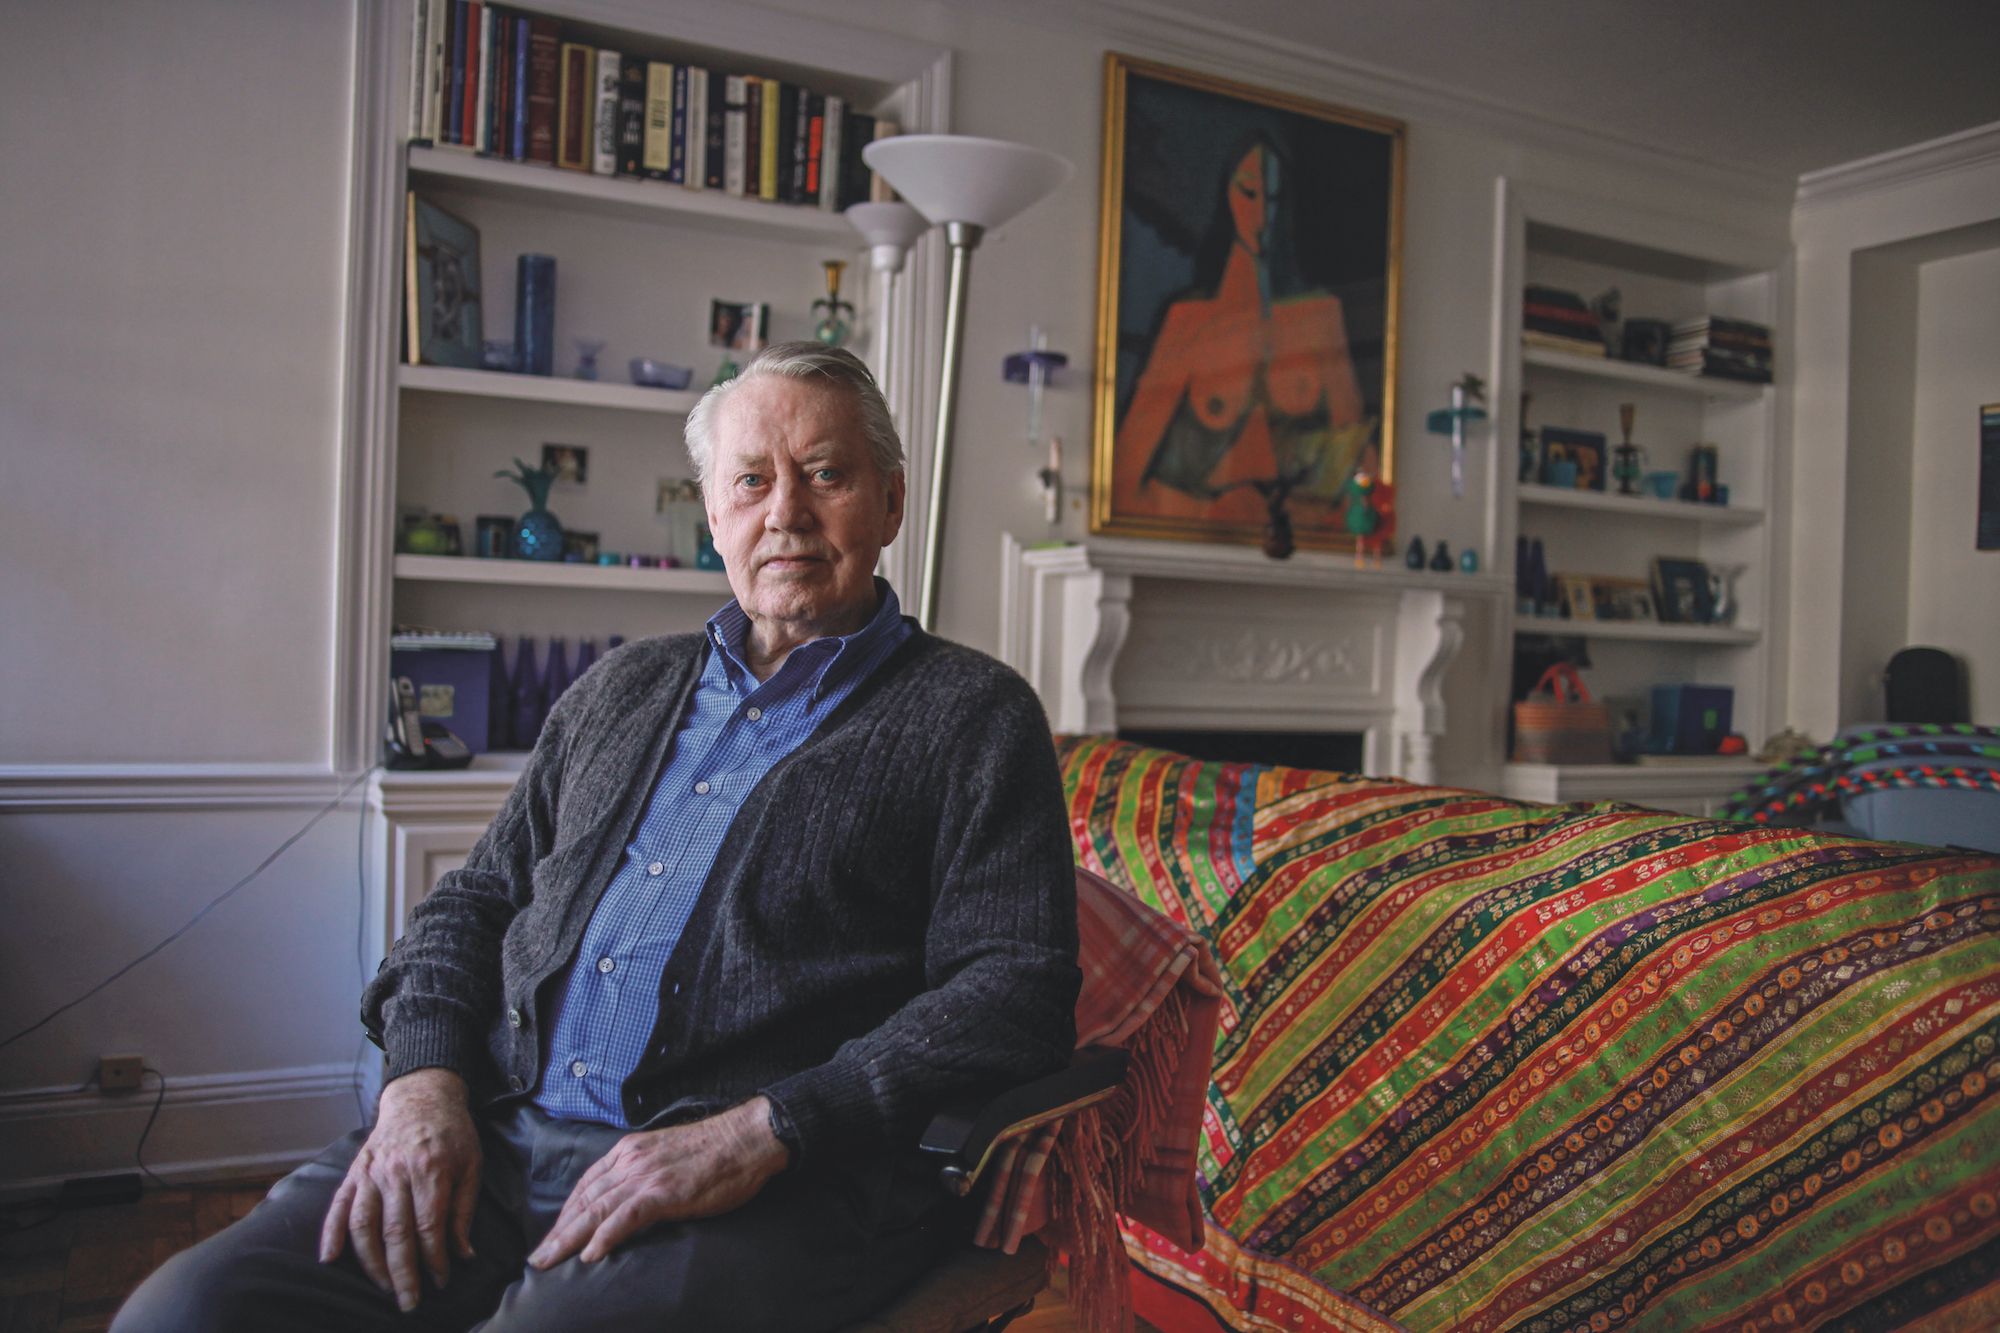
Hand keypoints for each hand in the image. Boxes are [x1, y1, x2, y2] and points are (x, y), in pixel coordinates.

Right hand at [319, 1067, 481, 1311]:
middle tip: (409, 1302)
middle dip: (402, 1273)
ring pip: (364, 1225)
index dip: (434, 1260)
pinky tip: (329, 1258)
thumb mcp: (472, 1165)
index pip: (428, 1227)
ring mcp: (371, 1173)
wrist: (422, 1096)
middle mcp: (396, 1173)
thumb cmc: (453, 1133)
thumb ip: (466, 1211)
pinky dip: (330, 1233)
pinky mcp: (355, 1172)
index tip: (440, 1281)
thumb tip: (464, 1255)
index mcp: (431, 1170)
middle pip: (395, 1232)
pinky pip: (338, 1206)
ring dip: (371, 1263)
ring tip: (384, 1287)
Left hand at [528, 1097, 788, 1268]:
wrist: (746, 1138)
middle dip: (558, 1231)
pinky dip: (605, 1236)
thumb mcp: (668, 1154)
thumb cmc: (715, 1149)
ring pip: (596, 1210)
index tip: (553, 1234)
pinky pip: (625, 1217)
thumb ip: (646, 1171)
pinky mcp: (663, 1192)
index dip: (566, 1212)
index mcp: (630, 1150)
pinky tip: (590, 1254)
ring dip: (568, 1238)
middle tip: (537, 1258)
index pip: (587, 1184)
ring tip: (549, 1261)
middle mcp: (630, 1160)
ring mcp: (645, 1176)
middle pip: (584, 1199)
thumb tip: (633, 1197)